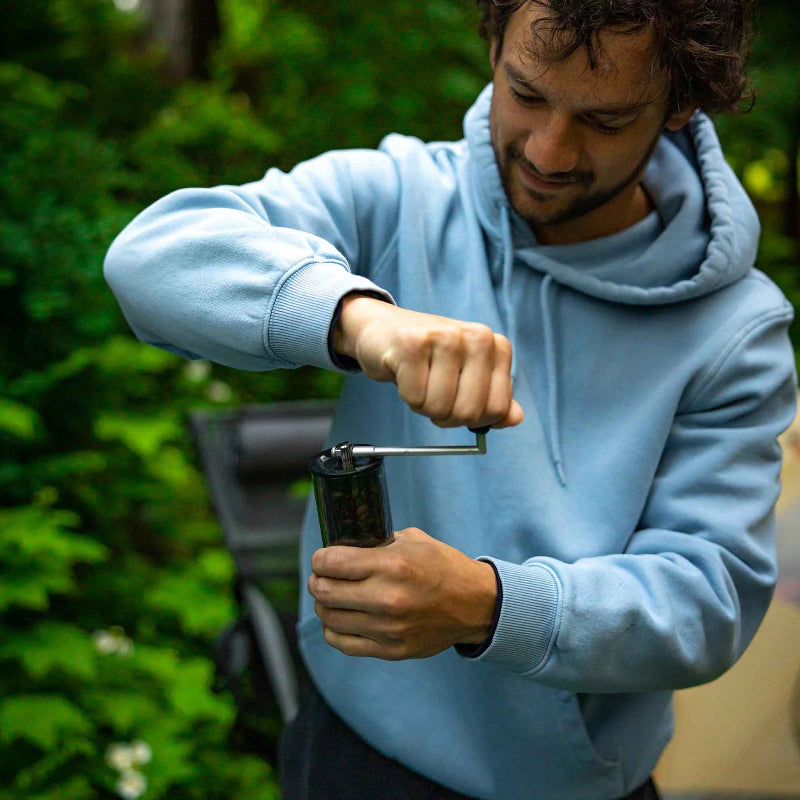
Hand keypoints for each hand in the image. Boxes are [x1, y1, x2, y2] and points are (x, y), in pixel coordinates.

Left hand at [308, 528, 497, 659]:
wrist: (476, 604)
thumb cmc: (442, 566)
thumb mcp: (412, 540)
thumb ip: (377, 543)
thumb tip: (343, 545)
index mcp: (393, 566)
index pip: (331, 563)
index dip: (320, 559)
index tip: (322, 558)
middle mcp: (388, 599)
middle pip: (325, 592)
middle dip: (317, 580)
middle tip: (322, 576)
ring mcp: (388, 629)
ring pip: (330, 618)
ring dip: (324, 604)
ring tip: (332, 596)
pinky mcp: (391, 650)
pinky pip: (343, 643)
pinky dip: (334, 629)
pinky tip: (341, 617)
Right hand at [333, 295, 523, 428]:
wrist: (383, 330)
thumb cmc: (428, 357)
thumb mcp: (467, 375)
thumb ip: (493, 398)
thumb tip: (515, 419)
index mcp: (496, 346)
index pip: (497, 410)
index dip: (472, 418)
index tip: (458, 401)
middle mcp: (477, 336)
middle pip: (469, 412)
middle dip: (446, 416)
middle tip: (433, 394)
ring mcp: (445, 336)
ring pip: (440, 407)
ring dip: (423, 405)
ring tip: (418, 380)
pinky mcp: (412, 343)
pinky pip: (414, 397)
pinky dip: (406, 395)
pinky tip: (404, 373)